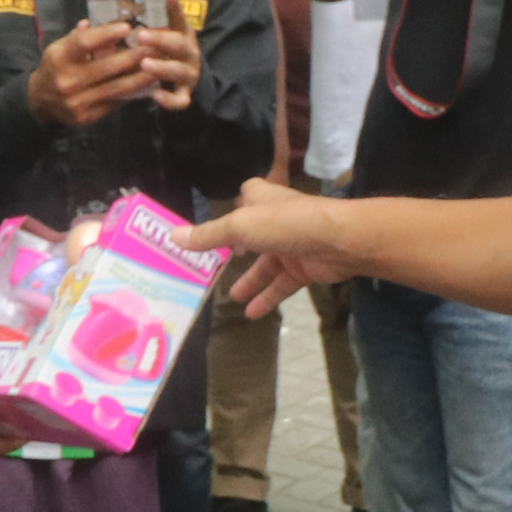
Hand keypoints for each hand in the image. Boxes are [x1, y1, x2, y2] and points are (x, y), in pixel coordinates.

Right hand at [27, 18, 148, 128]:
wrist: (38, 102)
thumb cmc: (55, 68)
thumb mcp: (59, 48)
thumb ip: (78, 37)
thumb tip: (95, 22)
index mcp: (59, 58)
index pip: (85, 43)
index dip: (107, 34)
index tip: (127, 27)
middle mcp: (67, 81)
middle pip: (106, 66)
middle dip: (134, 56)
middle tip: (154, 46)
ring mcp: (77, 102)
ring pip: (116, 88)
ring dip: (140, 77)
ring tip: (159, 66)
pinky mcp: (87, 117)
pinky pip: (114, 103)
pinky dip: (131, 93)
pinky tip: (146, 84)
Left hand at [130, 23, 201, 112]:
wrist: (187, 80)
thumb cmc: (168, 52)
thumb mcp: (165, 33)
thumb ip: (153, 19)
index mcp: (182, 34)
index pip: (180, 17)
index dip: (175, 6)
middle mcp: (189, 52)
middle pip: (178, 44)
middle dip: (160, 40)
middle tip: (141, 36)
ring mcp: (189, 74)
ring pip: (179, 71)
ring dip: (162, 68)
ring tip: (145, 65)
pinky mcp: (185, 94)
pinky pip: (180, 100)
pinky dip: (170, 100)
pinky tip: (156, 95)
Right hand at [177, 176, 367, 315]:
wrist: (338, 241)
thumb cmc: (285, 223)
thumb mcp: (239, 227)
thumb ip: (208, 235)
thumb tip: (172, 236)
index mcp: (262, 199)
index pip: (246, 197)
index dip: (233, 209)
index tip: (217, 226)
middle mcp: (276, 219)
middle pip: (252, 235)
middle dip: (235, 251)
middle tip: (213, 268)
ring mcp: (291, 244)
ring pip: (266, 264)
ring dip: (249, 280)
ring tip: (229, 298)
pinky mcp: (304, 267)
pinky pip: (282, 284)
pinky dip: (268, 297)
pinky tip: (252, 314)